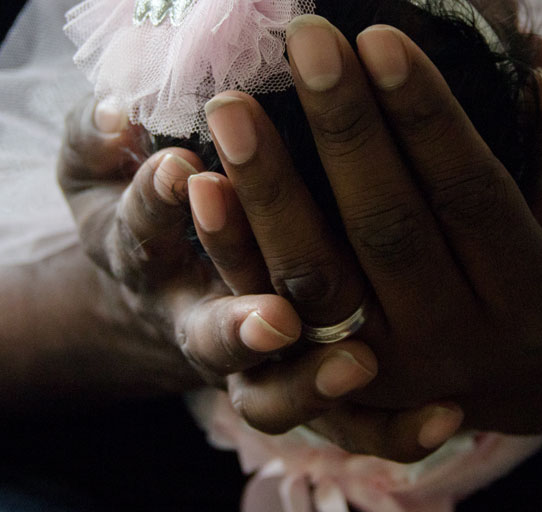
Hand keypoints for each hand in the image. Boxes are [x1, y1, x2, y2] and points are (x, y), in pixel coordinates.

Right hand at [58, 94, 455, 459]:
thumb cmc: (146, 207)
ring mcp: (250, 363)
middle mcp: (194, 320)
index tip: (182, 170)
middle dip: (239, 327)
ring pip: (273, 393)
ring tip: (358, 366)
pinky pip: (344, 427)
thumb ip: (96, 136)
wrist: (163, 288)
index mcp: (142, 256)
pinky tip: (445, 418)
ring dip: (311, 381)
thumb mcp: (99, 170)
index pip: (141, 233)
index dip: (157, 206)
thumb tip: (118, 112)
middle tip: (275, 320)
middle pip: (210, 338)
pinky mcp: (302, 386)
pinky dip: (390, 429)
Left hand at [194, 15, 541, 436]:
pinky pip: (268, 315)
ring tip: (228, 104)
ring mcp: (388, 368)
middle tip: (300, 37)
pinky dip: (230, 250)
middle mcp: (462, 344)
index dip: (424, 114)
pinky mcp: (328, 378)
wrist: (527, 362)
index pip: (470, 190)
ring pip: (317, 278)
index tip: (377, 33)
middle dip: (341, 127)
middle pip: (388, 228)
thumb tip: (540, 81)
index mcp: (537, 295)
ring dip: (268, 189)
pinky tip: (198, 182)